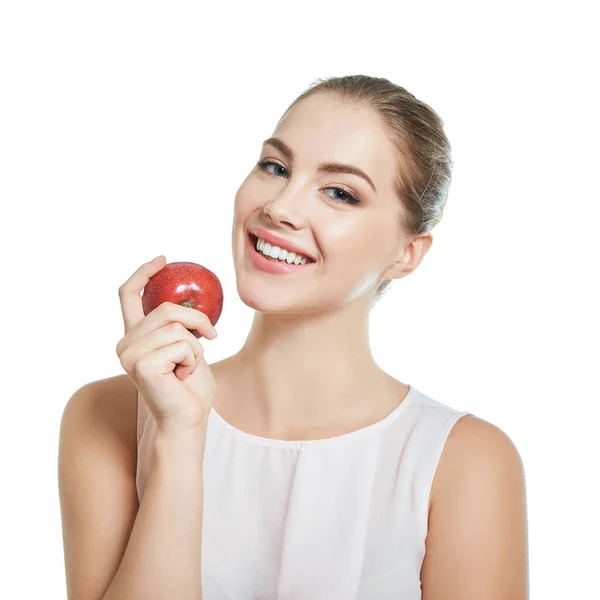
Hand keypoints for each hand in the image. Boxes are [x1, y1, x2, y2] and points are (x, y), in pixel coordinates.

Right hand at [115, 256, 217, 431]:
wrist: (187, 418)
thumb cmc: (189, 386)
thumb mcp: (187, 346)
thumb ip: (179, 325)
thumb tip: (189, 302)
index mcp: (134, 336)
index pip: (128, 295)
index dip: (144, 273)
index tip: (163, 259)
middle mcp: (125, 343)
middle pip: (166, 309)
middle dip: (197, 320)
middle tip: (211, 337)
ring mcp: (129, 354)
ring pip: (177, 327)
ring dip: (195, 348)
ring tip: (186, 369)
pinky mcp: (141, 364)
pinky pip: (182, 344)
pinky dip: (192, 360)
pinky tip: (181, 378)